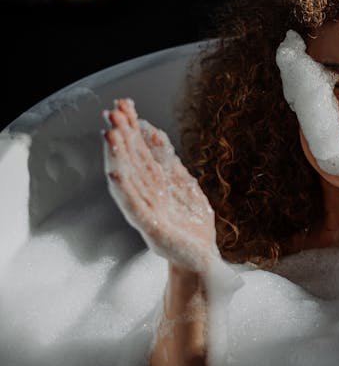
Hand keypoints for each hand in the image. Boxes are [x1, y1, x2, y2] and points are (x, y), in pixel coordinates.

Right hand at [103, 98, 217, 272]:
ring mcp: (146, 211)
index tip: (123, 104)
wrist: (201, 261)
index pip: (139, 150)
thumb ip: (167, 160)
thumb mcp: (182, 184)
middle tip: (112, 112)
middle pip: (130, 161)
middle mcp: (145, 195)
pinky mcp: (151, 228)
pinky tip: (116, 174)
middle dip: (122, 136)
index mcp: (153, 184)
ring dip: (117, 158)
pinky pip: (134, 207)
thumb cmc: (190, 225)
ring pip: (128, 180)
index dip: (131, 128)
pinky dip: (124, 190)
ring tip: (109, 135)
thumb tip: (154, 130)